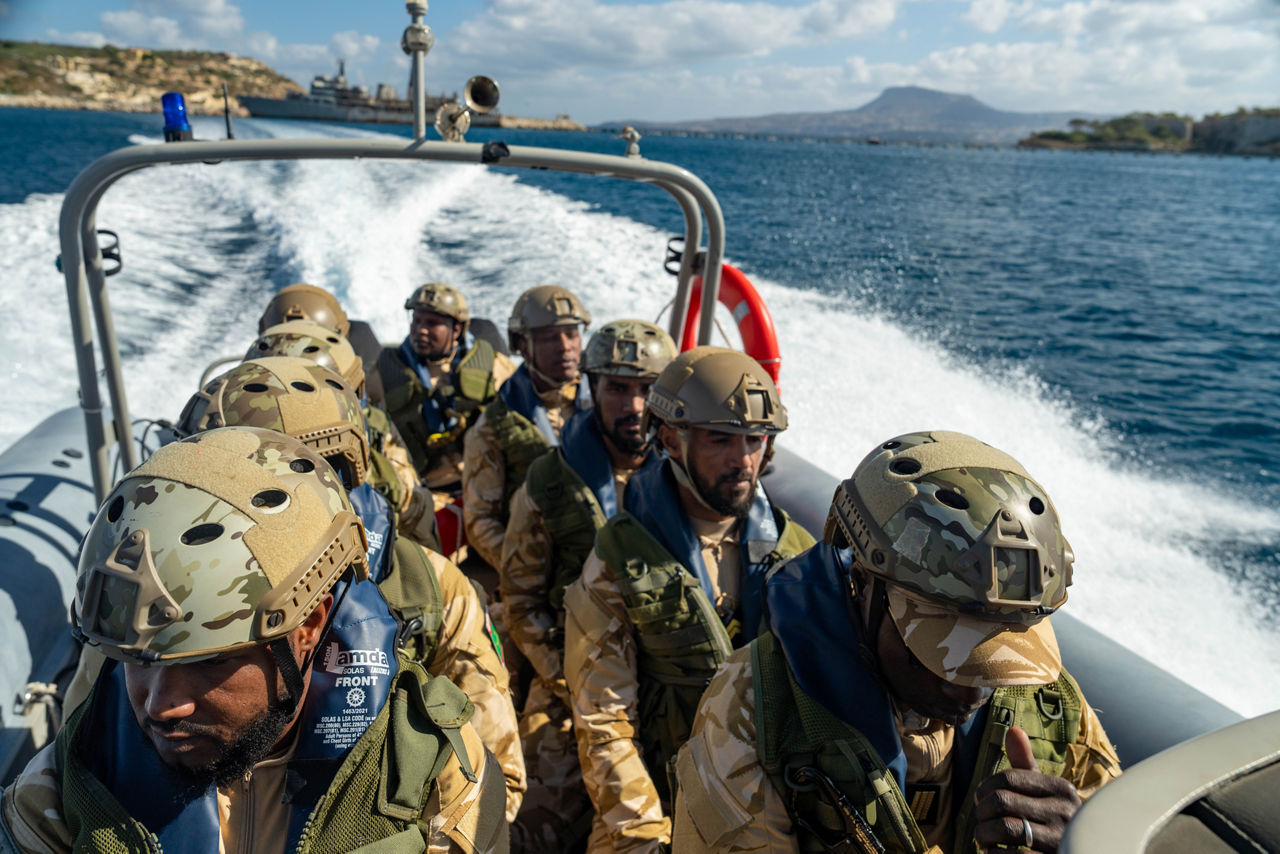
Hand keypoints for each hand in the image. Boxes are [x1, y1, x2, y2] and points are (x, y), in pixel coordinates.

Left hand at [973, 726, 1081, 851]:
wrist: (1080, 850)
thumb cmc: (1052, 819)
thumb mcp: (1043, 791)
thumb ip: (1025, 764)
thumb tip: (1013, 729)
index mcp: (1061, 789)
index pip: (1008, 777)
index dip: (984, 788)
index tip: (978, 799)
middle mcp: (1065, 812)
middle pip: (1002, 801)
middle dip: (981, 813)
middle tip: (980, 822)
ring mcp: (1062, 839)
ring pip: (1005, 828)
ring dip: (984, 835)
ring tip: (983, 840)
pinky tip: (994, 853)